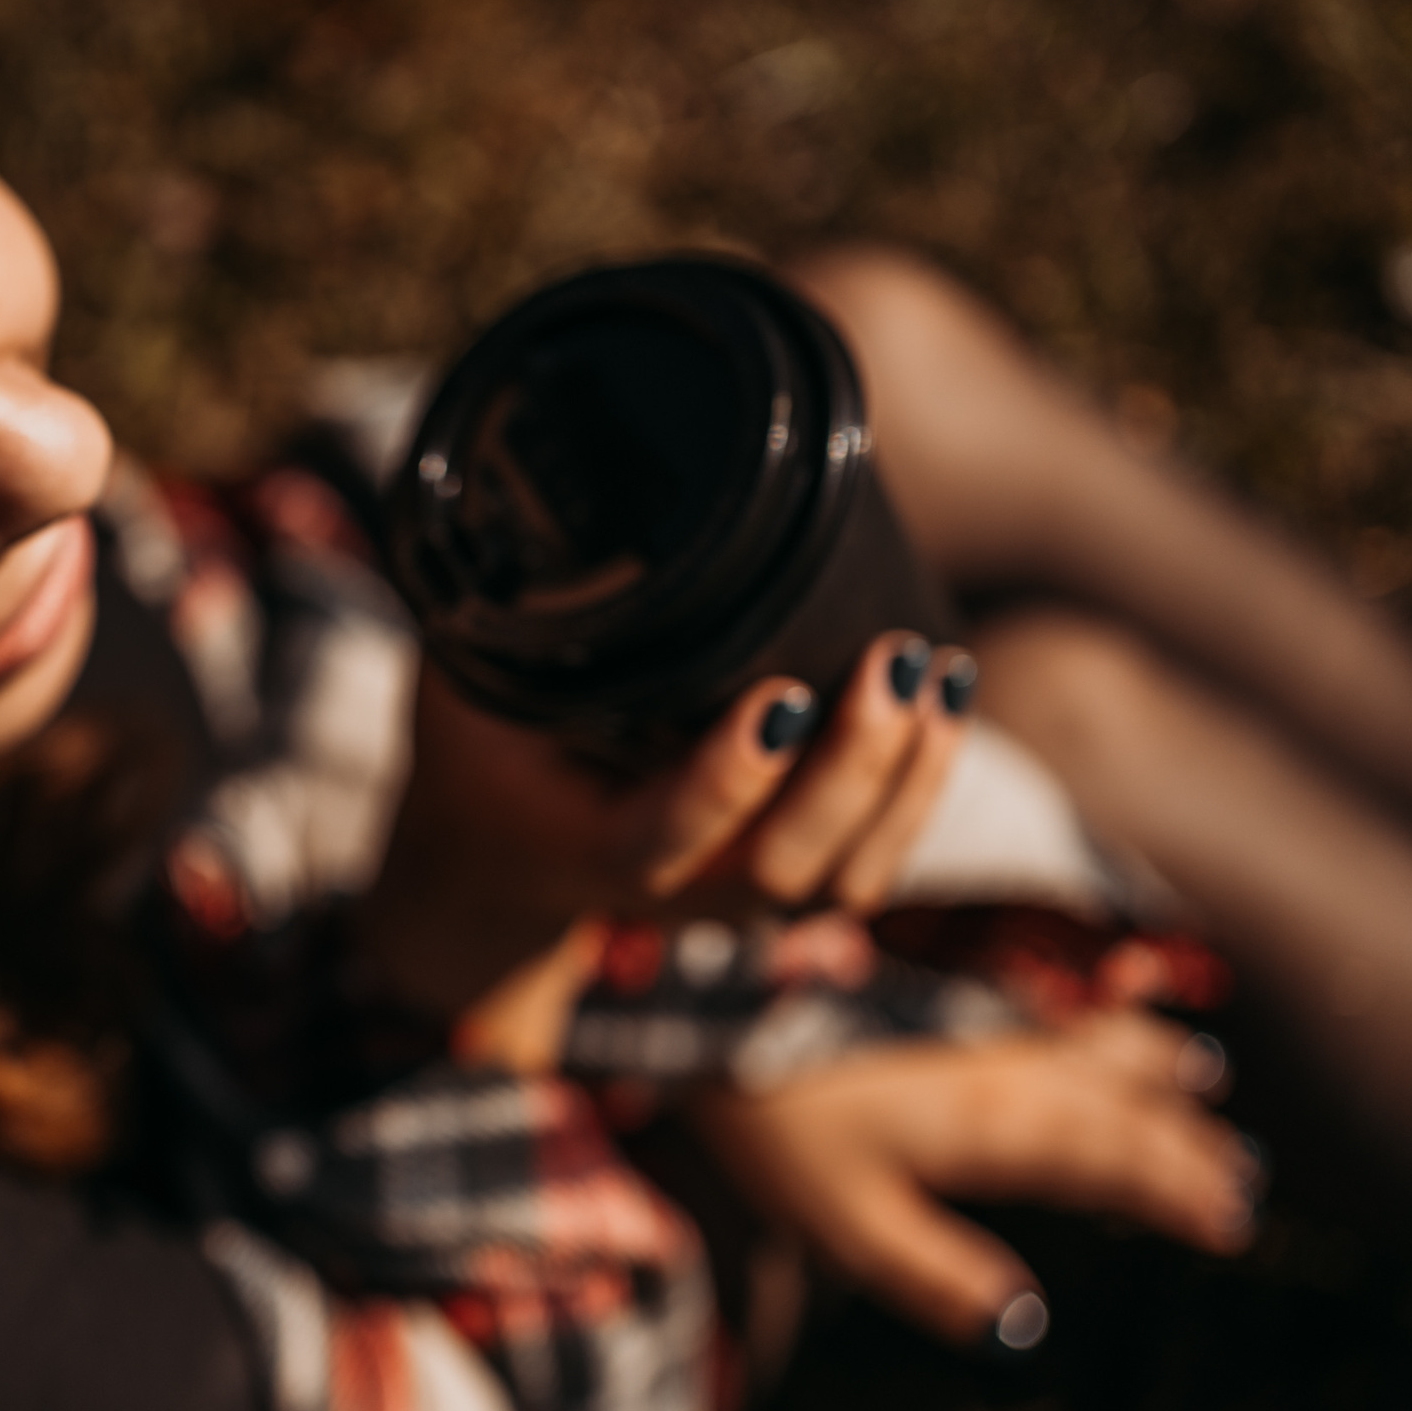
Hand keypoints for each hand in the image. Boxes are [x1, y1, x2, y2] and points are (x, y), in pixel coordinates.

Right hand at [361, 630, 973, 1022]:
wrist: (496, 861)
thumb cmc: (482, 755)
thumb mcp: (464, 687)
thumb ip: (507, 625)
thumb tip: (542, 512)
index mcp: (585, 850)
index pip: (666, 839)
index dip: (728, 779)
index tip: (780, 694)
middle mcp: (672, 892)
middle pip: (785, 866)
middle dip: (856, 767)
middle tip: (894, 660)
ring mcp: (733, 898)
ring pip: (845, 877)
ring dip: (908, 782)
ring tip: (940, 675)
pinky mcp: (780, 880)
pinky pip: (869, 861)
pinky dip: (920, 790)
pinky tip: (947, 704)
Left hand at [691, 1007, 1261, 1346]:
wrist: (703, 991)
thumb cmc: (769, 1117)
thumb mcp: (845, 1219)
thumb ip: (936, 1275)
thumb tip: (1023, 1335)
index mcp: (995, 1122)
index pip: (1111, 1161)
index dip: (1176, 1190)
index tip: (1232, 1218)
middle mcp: (1003, 1055)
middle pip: (1116, 1096)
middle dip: (1180, 1137)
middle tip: (1241, 1172)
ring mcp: (972, 1005)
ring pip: (1085, 1035)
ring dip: (1146, 1059)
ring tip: (1200, 1074)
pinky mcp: (935, 972)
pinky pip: (1040, 987)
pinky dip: (1086, 1001)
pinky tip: (1091, 993)